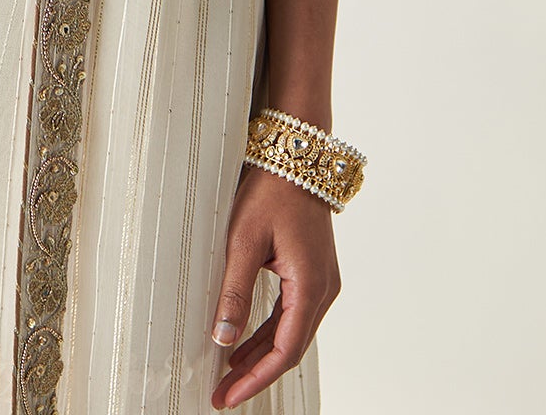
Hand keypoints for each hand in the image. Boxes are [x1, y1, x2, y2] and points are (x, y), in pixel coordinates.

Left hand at [209, 164, 339, 408]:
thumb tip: (222, 339)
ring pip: (291, 332)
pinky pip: (292, 313)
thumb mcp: (244, 240)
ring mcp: (322, 281)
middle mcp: (323, 289)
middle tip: (222, 394)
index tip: (227, 397)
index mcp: (311, 287)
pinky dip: (269, 332)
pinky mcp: (314, 271)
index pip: (284, 351)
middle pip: (290, 347)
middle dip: (256, 374)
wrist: (297, 155)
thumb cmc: (272, 190)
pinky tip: (245, 341)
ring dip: (261, 354)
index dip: (255, 379)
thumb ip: (234, 292)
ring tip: (228, 374)